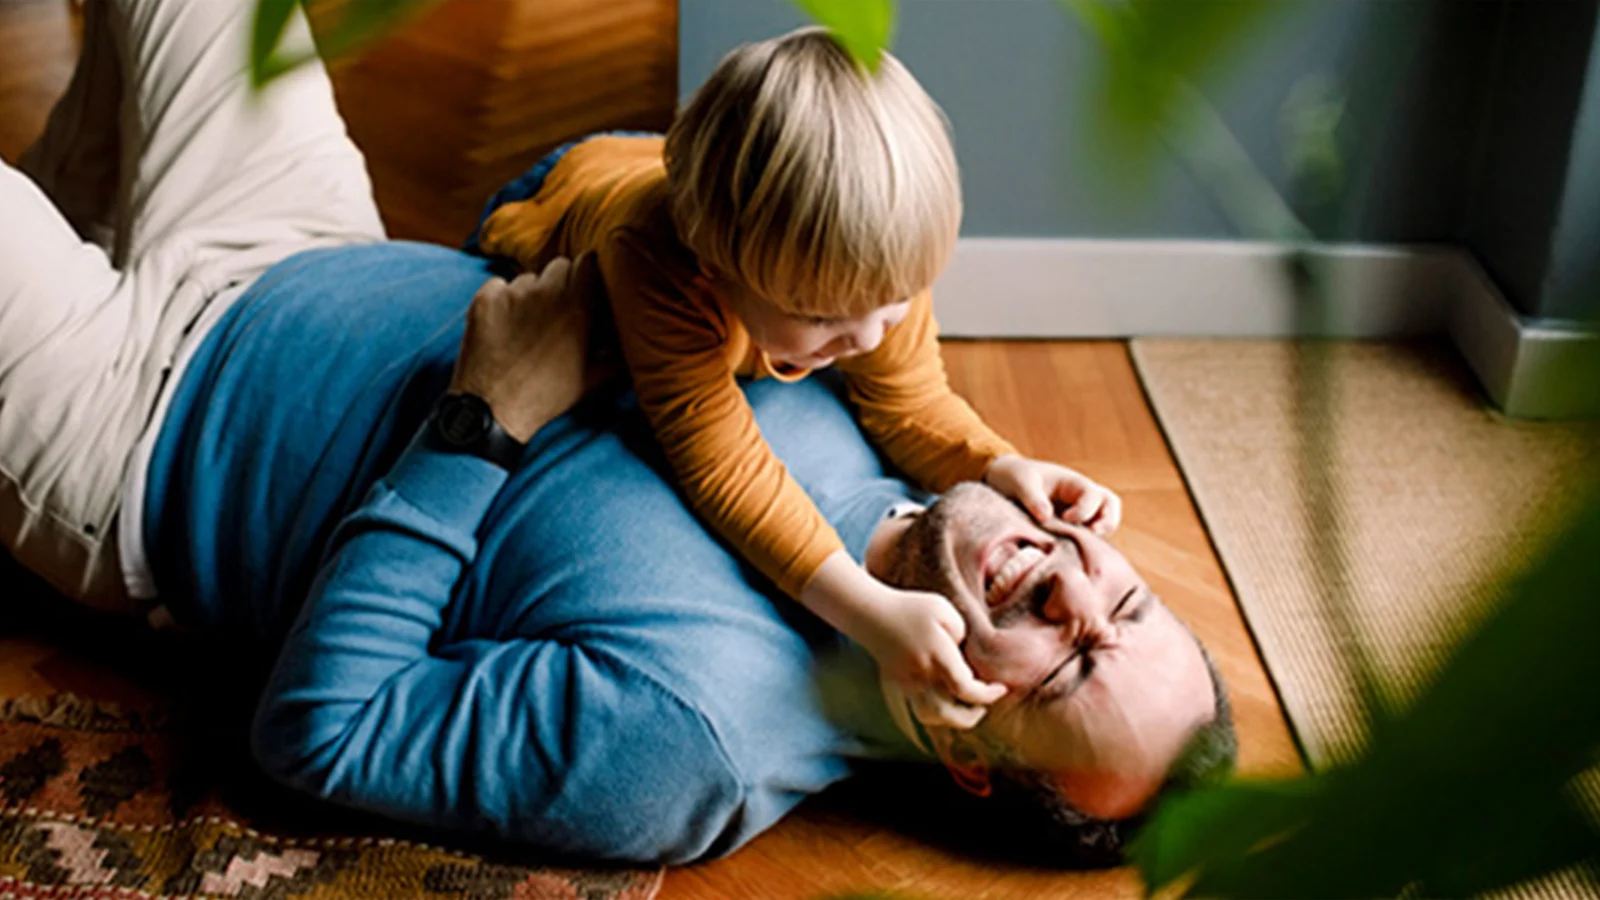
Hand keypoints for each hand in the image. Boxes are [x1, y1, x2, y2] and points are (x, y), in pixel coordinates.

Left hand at [450, 254, 600, 441]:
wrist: (493, 409)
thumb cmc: (546, 397)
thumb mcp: (592, 379)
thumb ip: (617, 358)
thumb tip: (634, 350)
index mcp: (577, 307)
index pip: (587, 262)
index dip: (586, 274)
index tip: (584, 286)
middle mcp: (545, 293)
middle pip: (558, 266)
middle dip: (560, 282)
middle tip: (557, 308)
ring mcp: (512, 294)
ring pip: (527, 279)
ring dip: (530, 294)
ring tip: (527, 324)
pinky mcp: (484, 300)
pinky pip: (498, 286)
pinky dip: (501, 300)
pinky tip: (503, 326)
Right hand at [854, 583, 1007, 728]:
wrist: (871, 616)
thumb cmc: (910, 608)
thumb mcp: (942, 609)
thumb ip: (961, 631)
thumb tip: (963, 654)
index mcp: (937, 656)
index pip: (966, 688)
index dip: (988, 695)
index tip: (1001, 688)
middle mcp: (923, 676)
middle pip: (950, 714)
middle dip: (972, 715)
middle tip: (983, 704)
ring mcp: (909, 684)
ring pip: (932, 717)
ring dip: (953, 718)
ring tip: (966, 707)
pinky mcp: (900, 686)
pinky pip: (920, 710)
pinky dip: (936, 713)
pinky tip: (946, 701)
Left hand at [984, 454, 1121, 535]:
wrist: (1004, 480)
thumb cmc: (1016, 476)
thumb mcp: (1021, 482)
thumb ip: (1033, 498)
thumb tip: (1046, 517)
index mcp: (1073, 482)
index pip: (1094, 495)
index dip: (1085, 510)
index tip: (1066, 519)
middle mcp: (1081, 497)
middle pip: (1110, 505)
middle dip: (1107, 522)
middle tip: (1090, 536)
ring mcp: (1079, 512)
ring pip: (1104, 522)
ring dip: (1099, 534)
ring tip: (1082, 547)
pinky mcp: (1070, 527)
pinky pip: (1087, 536)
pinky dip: (1085, 544)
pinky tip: (1070, 553)